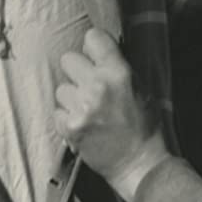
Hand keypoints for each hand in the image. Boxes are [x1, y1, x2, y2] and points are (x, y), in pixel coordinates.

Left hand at [55, 28, 170, 201]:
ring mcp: (82, 107)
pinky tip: (82, 125)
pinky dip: (66, 118)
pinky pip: (57, 111)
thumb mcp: (140, 88)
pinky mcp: (70, 127)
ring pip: (61, 88)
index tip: (95, 57)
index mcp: (119, 72)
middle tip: (88, 86)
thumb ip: (117, 68)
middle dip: (77, 71)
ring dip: (71, 98)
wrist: (138, 164)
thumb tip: (97, 52)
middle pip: (68, 59)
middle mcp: (98, 86)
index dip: (92, 47)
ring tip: (87, 110)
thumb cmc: (144, 126)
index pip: (92, 37)